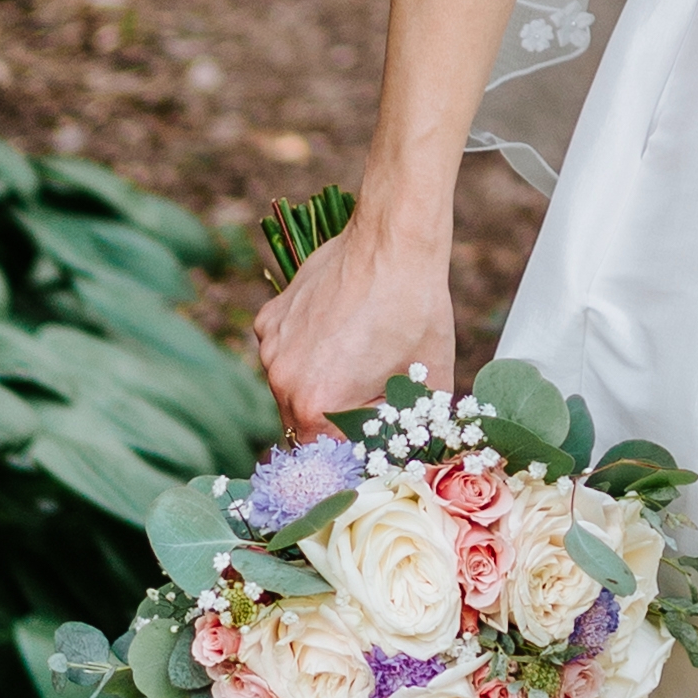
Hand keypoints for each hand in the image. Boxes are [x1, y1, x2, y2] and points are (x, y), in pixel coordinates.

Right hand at [254, 187, 456, 440]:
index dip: (354, 451)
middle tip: (372, 397)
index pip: (327, 455)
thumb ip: (411, 429)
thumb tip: (408, 454)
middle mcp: (282, 379)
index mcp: (317, 404)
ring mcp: (271, 347)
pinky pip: (286, 353)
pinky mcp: (269, 319)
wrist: (393, 241)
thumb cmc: (416, 310)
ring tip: (360, 357)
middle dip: (336, 421)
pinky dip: (308, 352)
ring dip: (321, 385)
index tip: (374, 440)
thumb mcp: (429, 384)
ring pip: (293, 389)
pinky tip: (342, 330)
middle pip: (305, 426)